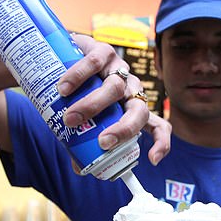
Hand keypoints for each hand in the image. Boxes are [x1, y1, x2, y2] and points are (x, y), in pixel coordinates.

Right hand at [57, 34, 170, 166]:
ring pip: (115, 88)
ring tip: (70, 119)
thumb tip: (80, 169)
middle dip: (124, 129)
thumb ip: (82, 142)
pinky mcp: (103, 51)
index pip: (158, 126)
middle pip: (139, 110)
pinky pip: (95, 62)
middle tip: (102, 143)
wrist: (60, 58)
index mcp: (132, 109)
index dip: (161, 143)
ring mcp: (120, 69)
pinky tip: (64, 89)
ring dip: (92, 106)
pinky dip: (79, 77)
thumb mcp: (83, 120)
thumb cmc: (77, 96)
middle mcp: (132, 90)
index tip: (152, 160)